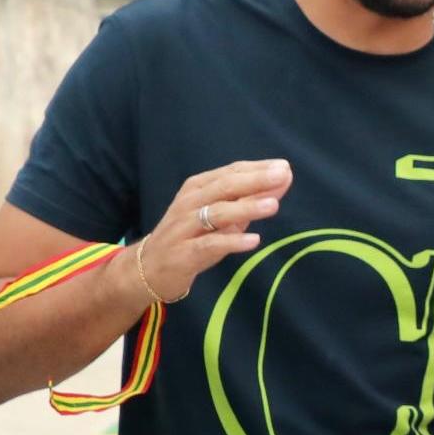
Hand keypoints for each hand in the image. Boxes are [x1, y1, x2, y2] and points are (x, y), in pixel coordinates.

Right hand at [138, 160, 291, 301]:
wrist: (149, 268)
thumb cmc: (192, 237)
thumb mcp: (221, 216)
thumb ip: (249, 199)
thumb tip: (283, 180)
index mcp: (198, 188)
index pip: (230, 172)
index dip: (257, 169)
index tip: (284, 166)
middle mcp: (190, 203)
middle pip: (224, 187)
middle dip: (254, 180)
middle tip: (281, 175)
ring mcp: (184, 227)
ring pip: (217, 213)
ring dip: (246, 208)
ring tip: (273, 205)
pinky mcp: (184, 253)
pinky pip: (209, 244)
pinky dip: (232, 241)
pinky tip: (253, 240)